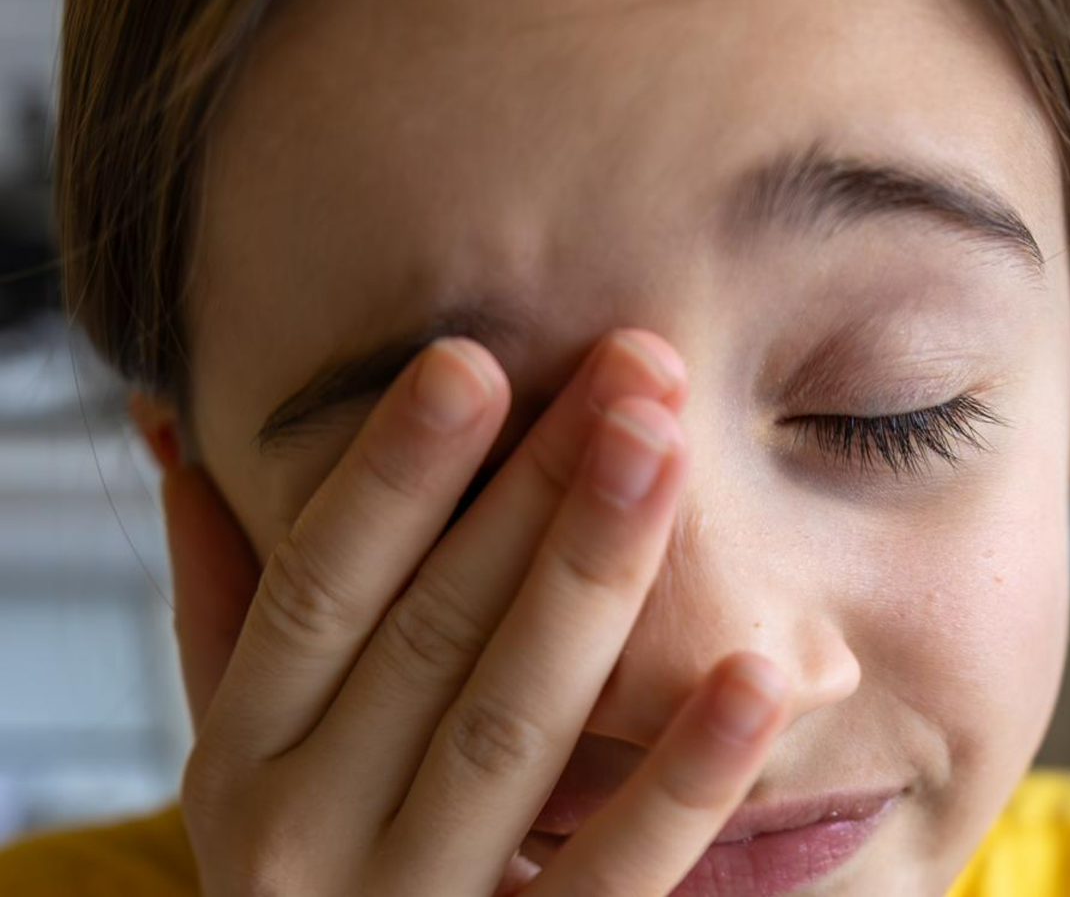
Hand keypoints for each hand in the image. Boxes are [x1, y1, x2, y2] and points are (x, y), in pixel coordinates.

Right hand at [165, 329, 791, 896]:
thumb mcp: (246, 762)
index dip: (389, 474)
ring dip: (593, 580)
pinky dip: (683, 778)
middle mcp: (303, 835)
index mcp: (242, 763)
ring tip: (667, 455)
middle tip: (632, 372)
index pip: (316, 591)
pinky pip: (613, 875)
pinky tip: (753, 677)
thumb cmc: (320, 872)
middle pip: (431, 636)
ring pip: (510, 729)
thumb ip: (227, 617)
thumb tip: (183, 443)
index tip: (473, 359)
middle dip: (535, 492)